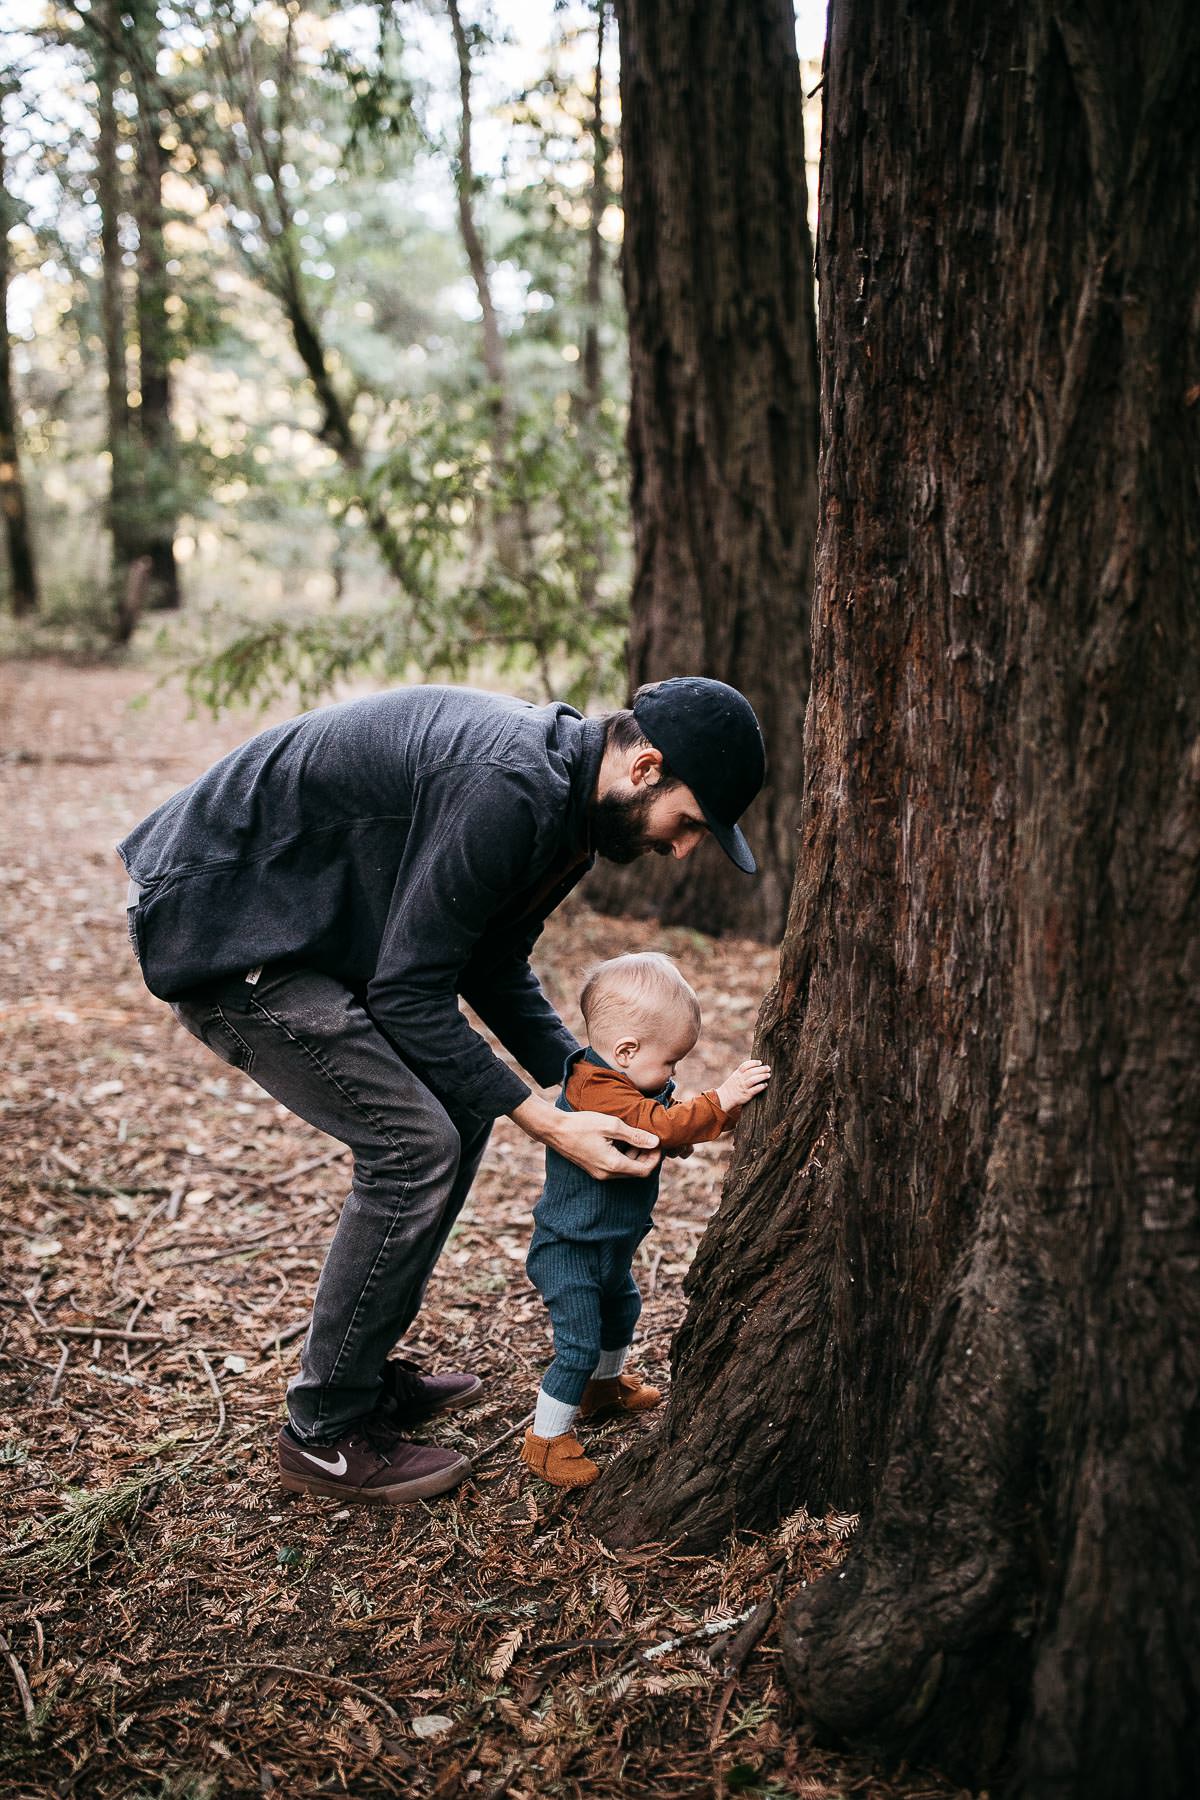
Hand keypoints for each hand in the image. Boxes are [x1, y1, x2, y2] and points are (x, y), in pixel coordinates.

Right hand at [510, 1095, 660, 1179]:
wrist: (555, 1130)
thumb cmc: (583, 1124)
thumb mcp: (612, 1126)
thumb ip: (635, 1136)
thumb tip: (656, 1142)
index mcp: (613, 1165)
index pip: (645, 1170)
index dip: (655, 1157)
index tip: (658, 1142)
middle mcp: (607, 1174)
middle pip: (637, 1172)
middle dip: (647, 1156)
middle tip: (650, 1138)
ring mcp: (599, 1173)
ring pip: (626, 1170)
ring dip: (635, 1156)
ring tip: (637, 1136)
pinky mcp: (594, 1169)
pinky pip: (615, 1167)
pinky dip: (624, 1156)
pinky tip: (622, 1140)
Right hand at [715, 1059, 771, 1111]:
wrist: (724, 1098)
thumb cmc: (732, 1087)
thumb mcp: (734, 1077)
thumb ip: (742, 1072)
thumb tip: (755, 1067)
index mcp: (737, 1074)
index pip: (745, 1066)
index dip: (753, 1063)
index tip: (760, 1062)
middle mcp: (740, 1080)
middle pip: (751, 1072)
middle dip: (761, 1069)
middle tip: (768, 1068)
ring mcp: (743, 1087)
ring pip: (753, 1080)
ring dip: (762, 1076)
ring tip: (768, 1075)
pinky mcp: (746, 1095)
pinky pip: (754, 1090)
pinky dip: (761, 1086)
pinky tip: (765, 1085)